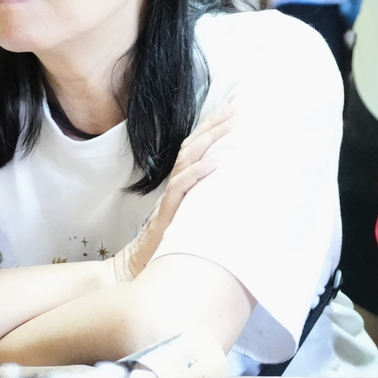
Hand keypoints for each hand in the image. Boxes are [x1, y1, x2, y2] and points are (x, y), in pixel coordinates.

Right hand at [107, 108, 233, 283]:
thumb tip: (237, 190)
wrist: (140, 268)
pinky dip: (199, 171)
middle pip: (194, 145)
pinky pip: (182, 185)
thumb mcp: (194, 216)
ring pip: (189, 159)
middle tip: (237, 109)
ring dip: (211, 139)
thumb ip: (208, 199)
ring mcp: (172, 196)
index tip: (233, 109)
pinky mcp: (168, 211)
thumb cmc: (171, 244)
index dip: (212, 126)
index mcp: (182, 182)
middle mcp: (176, 184)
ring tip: (232, 125)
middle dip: (215, 125)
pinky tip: (217, 161)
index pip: (197, 146)